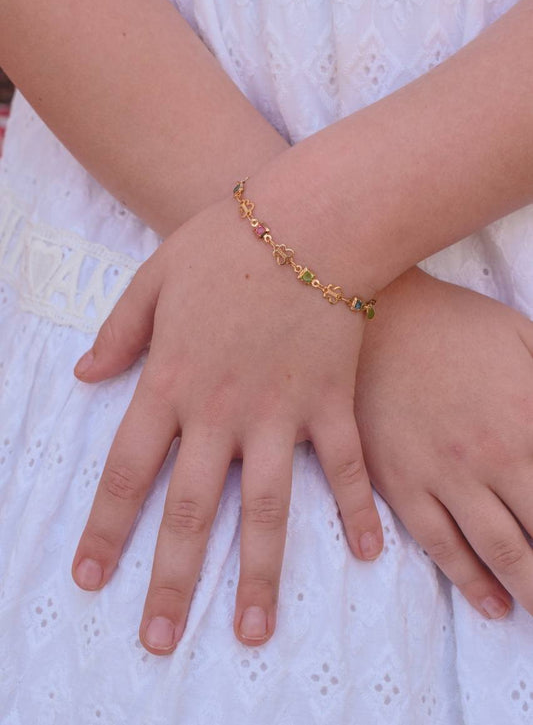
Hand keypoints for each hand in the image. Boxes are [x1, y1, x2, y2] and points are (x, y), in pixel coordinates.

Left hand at [71, 193, 382, 653]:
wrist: (310, 221)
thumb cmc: (227, 241)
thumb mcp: (153, 277)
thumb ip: (119, 331)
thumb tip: (84, 373)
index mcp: (171, 383)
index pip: (128, 473)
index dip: (106, 530)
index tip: (92, 580)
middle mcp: (221, 413)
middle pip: (190, 510)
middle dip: (170, 579)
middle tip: (155, 640)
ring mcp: (281, 413)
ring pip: (266, 508)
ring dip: (256, 573)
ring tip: (250, 631)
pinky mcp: (331, 403)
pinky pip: (347, 467)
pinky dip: (357, 509)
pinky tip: (365, 553)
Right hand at [355, 267, 532, 618]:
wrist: (380, 319)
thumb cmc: (456, 326)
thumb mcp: (526, 340)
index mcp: (526, 424)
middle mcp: (489, 461)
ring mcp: (442, 475)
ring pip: (497, 551)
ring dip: (527, 590)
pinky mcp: (400, 481)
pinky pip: (438, 543)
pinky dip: (469, 581)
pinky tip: (491, 603)